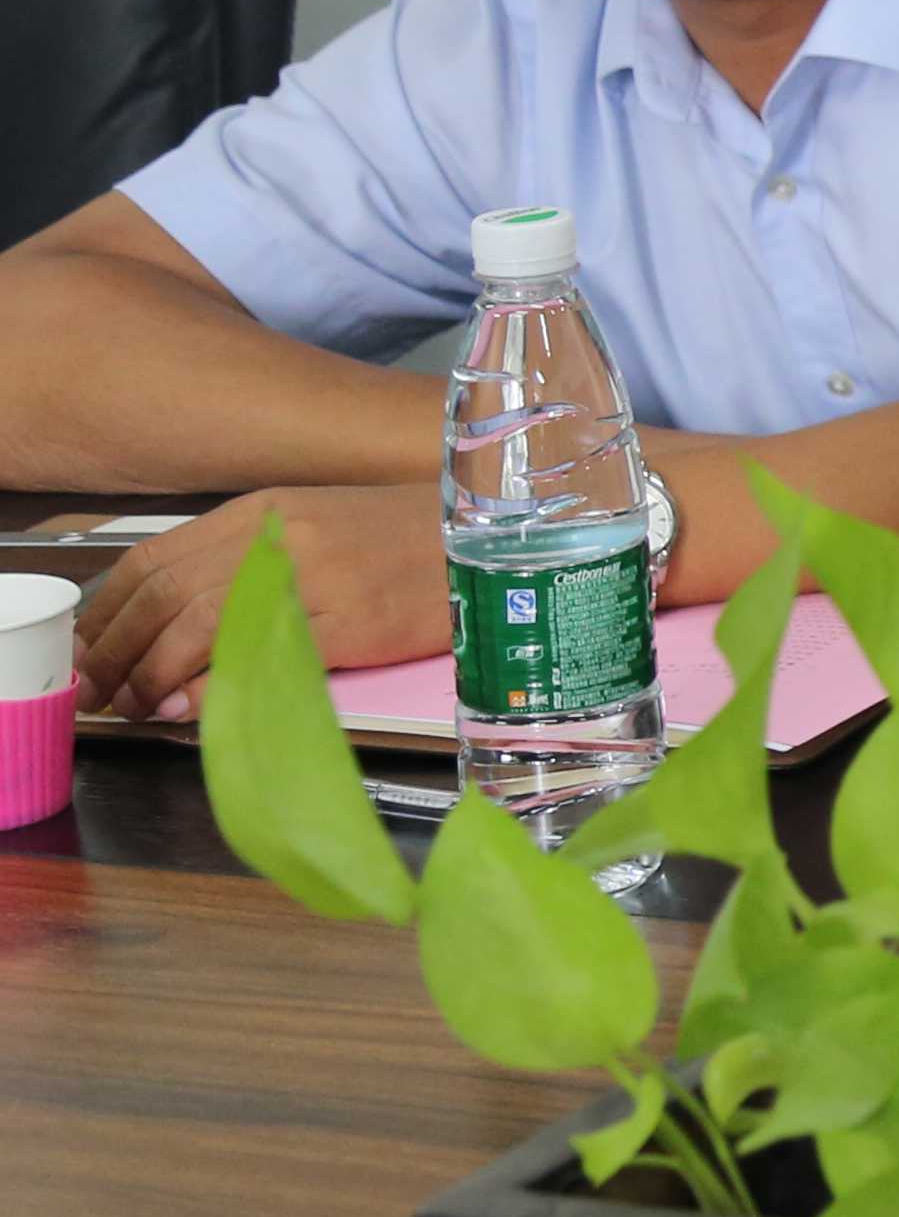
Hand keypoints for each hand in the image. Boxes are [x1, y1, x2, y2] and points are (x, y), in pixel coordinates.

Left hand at [74, 487, 445, 717]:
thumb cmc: (399, 541)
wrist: (488, 540)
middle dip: (118, 651)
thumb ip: (244, 567)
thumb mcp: (311, 533)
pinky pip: (261, 652)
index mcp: (261, 511)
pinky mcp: (353, 618)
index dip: (106, 612)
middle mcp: (278, 536)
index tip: (91, 652)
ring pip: (200, 622)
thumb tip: (173, 628)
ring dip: (154, 674)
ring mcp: (316, 575)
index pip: (153, 559)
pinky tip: (193, 706)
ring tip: (143, 706)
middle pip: (166, 594)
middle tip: (103, 693)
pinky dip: (213, 684)